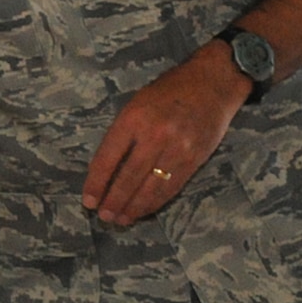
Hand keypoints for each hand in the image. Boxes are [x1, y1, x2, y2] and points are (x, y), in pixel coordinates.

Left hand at [81, 42, 247, 225]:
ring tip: (120, 220)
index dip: (96, 183)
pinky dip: (156, 202)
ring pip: (150, 187)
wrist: (213, 82)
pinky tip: (144, 210)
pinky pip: (171, 187)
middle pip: (128, 177)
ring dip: (133, 207)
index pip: (107, 158)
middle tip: (103, 217)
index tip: (88, 201)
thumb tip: (106, 169)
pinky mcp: (195, 159)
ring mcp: (177, 148)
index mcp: (132, 119)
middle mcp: (154, 135)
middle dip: (114, 200)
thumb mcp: (136, 104)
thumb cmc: (169, 91)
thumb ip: (123, 134)